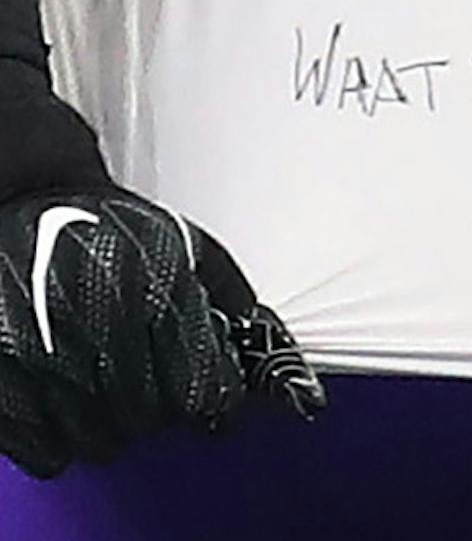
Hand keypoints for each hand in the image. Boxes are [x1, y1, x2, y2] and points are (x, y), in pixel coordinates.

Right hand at [0, 94, 324, 478]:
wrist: (32, 202)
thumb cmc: (110, 225)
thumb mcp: (188, 243)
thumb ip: (228, 292)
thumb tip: (265, 341)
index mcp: (157, 296)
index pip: (206, 392)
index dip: (216, 395)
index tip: (215, 390)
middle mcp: (102, 330)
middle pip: (156, 420)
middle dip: (166, 406)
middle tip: (158, 379)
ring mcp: (47, 360)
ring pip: (104, 441)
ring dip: (116, 424)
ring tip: (113, 386)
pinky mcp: (6, 382)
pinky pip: (48, 452)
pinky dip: (63, 438)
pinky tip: (72, 402)